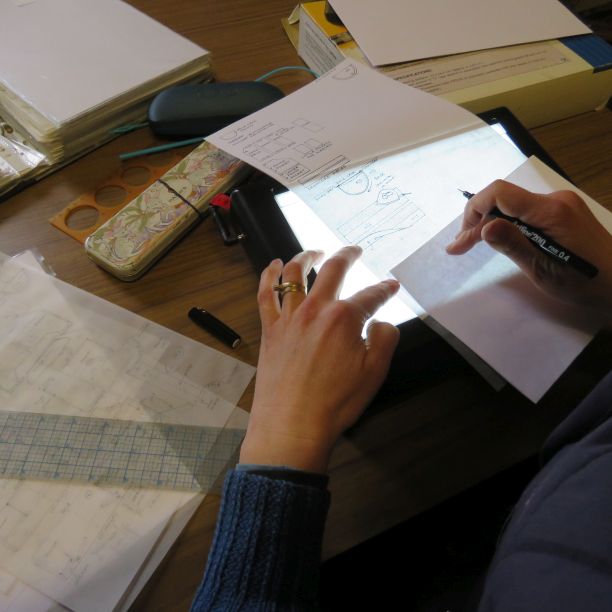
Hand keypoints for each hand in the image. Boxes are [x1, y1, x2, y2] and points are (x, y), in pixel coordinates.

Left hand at [239, 246, 399, 473]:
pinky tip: (273, 265)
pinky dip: (269, 275)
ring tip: (315, 251)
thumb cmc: (335, 403)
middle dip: (348, 255)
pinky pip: (265, 294)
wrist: (292, 425)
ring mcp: (289, 317)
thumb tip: (381, 321)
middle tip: (355, 249)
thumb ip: (385, 339)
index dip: (385, 289)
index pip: (371, 296)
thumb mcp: (375, 373)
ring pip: (294, 274)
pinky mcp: (270, 329)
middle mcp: (316, 309)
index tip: (392, 285)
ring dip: (306, 256)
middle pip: (333, 271)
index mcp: (344, 318)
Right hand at [446, 180, 611, 314]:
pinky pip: (526, 212)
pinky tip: (500, 239)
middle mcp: (555, 200)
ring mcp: (561, 204)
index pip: (500, 194)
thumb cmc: (585, 283)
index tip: (461, 240)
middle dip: (478, 220)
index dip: (474, 211)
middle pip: (504, 199)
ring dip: (491, 222)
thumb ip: (514, 245)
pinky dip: (508, 224)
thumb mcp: (544, 270)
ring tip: (473, 244)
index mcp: (551, 211)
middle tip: (461, 247)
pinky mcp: (563, 213)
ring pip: (514, 206)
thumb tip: (485, 227)